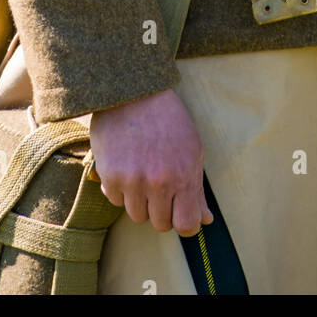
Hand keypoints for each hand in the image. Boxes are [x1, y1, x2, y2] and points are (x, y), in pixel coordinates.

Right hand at [89, 88, 212, 235]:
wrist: (133, 92)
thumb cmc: (168, 119)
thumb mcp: (193, 149)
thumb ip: (197, 188)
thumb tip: (206, 220)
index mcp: (184, 175)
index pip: (187, 224)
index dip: (185, 224)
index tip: (181, 215)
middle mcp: (159, 182)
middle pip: (161, 224)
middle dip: (162, 210)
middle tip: (160, 187)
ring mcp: (133, 181)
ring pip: (137, 216)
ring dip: (140, 201)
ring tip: (142, 174)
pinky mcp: (110, 176)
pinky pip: (115, 201)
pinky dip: (120, 190)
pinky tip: (125, 167)